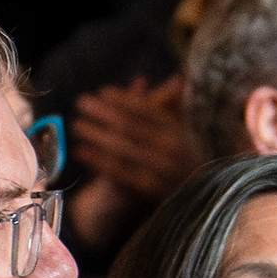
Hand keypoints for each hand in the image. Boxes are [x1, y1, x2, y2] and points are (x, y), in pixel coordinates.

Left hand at [69, 76, 199, 204]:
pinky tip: (80, 151)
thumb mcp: (187, 131)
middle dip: (104, 112)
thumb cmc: (189, 159)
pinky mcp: (150, 189)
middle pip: (130, 125)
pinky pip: (119, 172)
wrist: (200, 198)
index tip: (102, 92)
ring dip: (96, 133)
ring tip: (76, 124)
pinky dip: (97, 160)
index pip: (147, 109)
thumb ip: (175, 107)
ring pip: (122, 147)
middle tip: (81, 102)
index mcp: (178, 128)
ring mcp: (160, 168)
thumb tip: (177, 78)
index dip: (123, 99)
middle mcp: (170, 146)